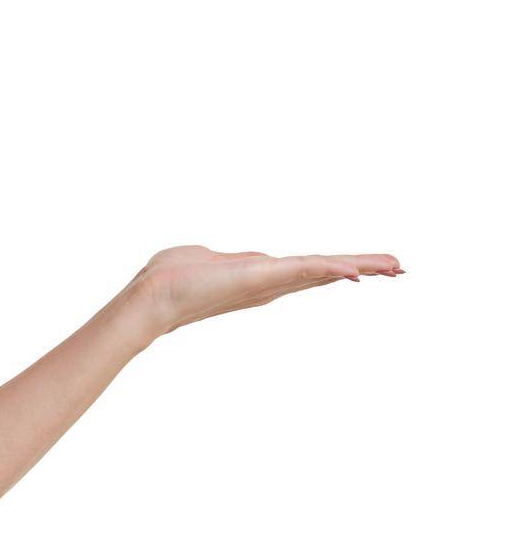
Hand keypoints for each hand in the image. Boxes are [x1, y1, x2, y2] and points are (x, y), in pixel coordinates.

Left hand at [124, 244, 403, 339]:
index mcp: (261, 276)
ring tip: (395, 266)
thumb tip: (214, 257)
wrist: (154, 296)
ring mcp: (268, 282)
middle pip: (325, 274)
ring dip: (360, 266)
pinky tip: (356, 272)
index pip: (308, 271)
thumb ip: (217, 259)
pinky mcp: (260, 278)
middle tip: (400, 267)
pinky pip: (303, 270)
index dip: (338, 268)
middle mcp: (271, 283)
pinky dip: (329, 270)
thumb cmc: (170, 278)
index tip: (366, 268)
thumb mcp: (202, 259)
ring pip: (322, 272)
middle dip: (363, 268)